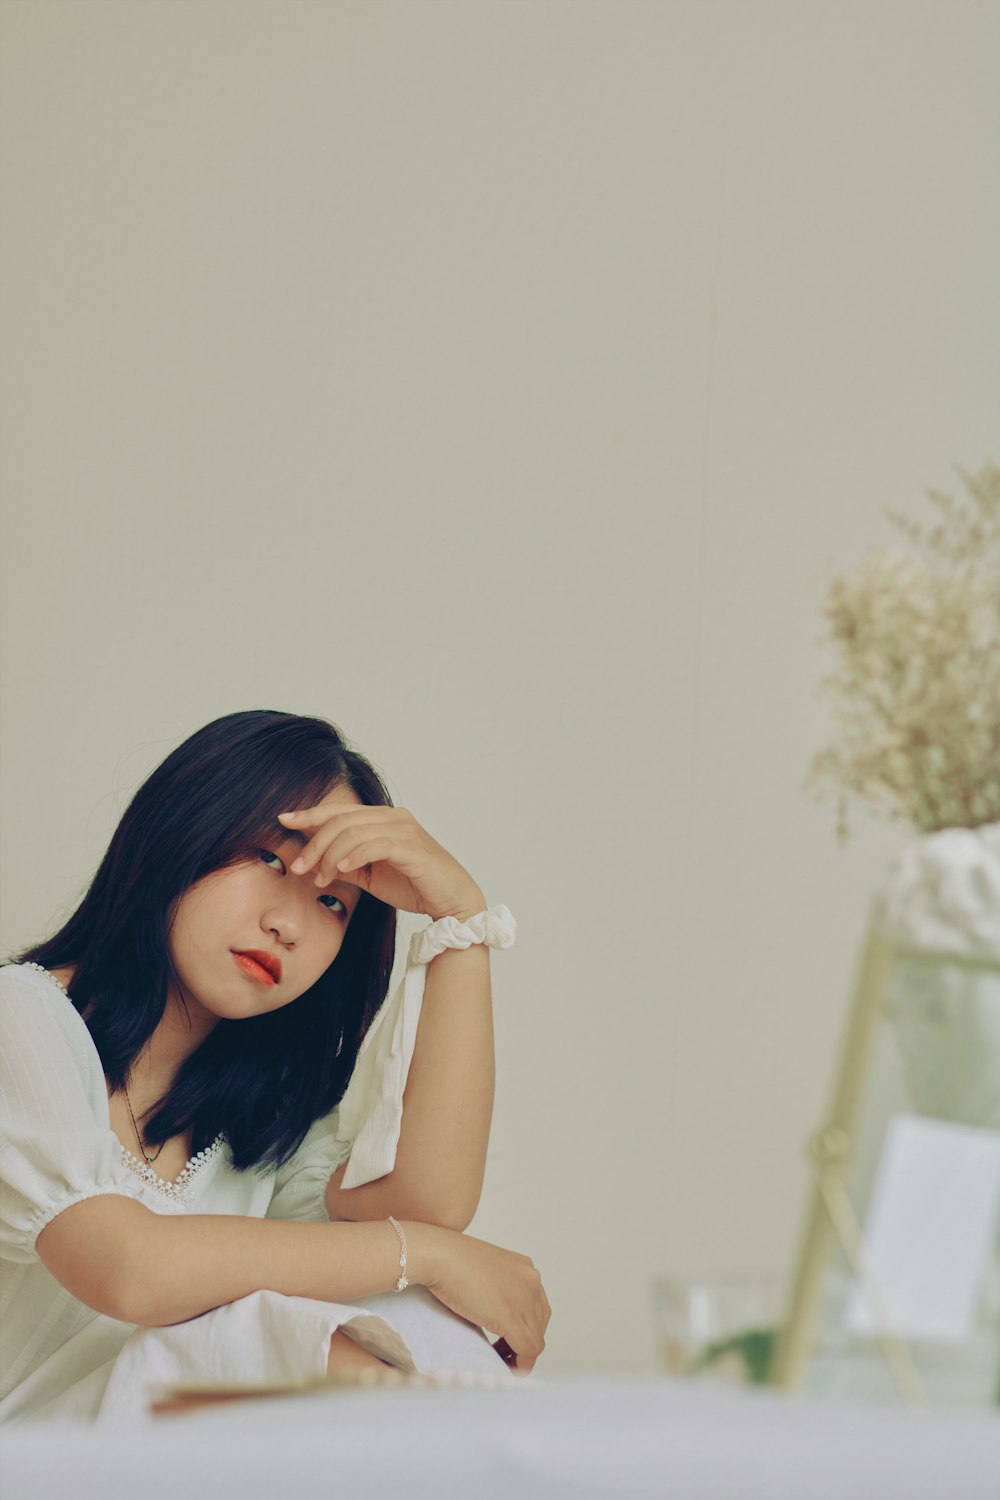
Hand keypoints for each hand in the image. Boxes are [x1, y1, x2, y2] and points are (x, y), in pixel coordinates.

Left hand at [276, 803, 484, 921]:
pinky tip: (340, 870)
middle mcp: (393, 817)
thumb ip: (347, 865)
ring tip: (319, 878)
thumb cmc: (415, 886)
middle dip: (314, 843)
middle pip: (341, 819)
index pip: (340, 811)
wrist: (452, 902)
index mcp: (383, 819)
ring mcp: (404, 829)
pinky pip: (374, 845)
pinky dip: (353, 856)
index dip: (310, 814)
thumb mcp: (371, 876)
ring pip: (353, 831)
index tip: (284, 820)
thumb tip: (315, 864)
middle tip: (298, 867)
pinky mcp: (412, 847)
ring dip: (330, 856)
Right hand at [422, 1229, 550, 1373]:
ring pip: (535, 1340)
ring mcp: (524, 1298)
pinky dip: (520, 1365)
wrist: (439, 1256)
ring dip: (521, 1355)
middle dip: (523, 1342)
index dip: (525, 1328)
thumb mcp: (485, 1273)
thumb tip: (498, 1317)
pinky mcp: (510, 1316)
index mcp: (525, 1267)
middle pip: (539, 1324)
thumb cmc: (450, 1261)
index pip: (537, 1307)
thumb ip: (498, 1290)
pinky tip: (506, 1369)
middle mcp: (531, 1280)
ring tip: (502, 1361)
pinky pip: (527, 1349)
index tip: (508, 1340)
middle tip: (503, 1354)